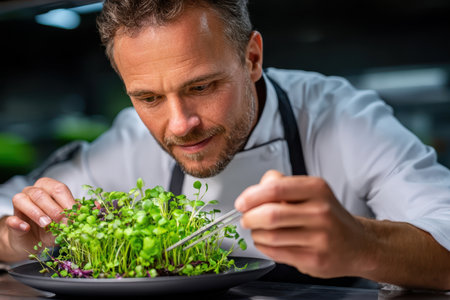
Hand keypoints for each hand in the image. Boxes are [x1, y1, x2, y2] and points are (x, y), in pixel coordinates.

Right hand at [2, 177, 74, 260]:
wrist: (34, 243)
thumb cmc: (53, 228)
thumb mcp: (69, 220)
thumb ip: (82, 212)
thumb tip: (98, 205)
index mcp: (50, 188)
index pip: (59, 189)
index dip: (68, 202)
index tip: (76, 215)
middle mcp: (34, 192)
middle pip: (41, 193)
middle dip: (53, 207)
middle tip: (62, 221)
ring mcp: (20, 205)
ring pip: (23, 200)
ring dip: (37, 212)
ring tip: (47, 224)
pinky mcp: (11, 221)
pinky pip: (11, 219)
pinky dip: (18, 223)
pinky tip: (26, 227)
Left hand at [234, 170, 374, 278]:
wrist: (358, 245)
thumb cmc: (329, 216)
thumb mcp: (312, 192)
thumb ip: (282, 185)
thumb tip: (255, 190)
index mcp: (317, 189)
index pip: (275, 188)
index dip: (251, 196)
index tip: (242, 203)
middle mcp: (320, 212)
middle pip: (270, 214)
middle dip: (250, 218)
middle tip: (246, 219)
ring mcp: (319, 237)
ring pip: (270, 236)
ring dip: (256, 234)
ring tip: (258, 231)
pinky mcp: (314, 259)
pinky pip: (276, 253)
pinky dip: (264, 247)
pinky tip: (267, 243)